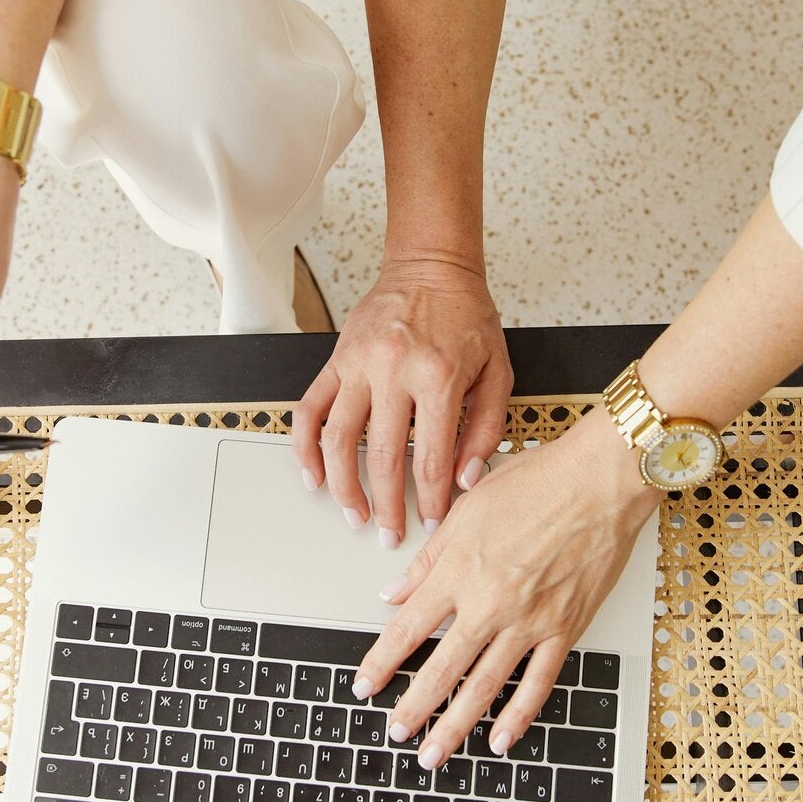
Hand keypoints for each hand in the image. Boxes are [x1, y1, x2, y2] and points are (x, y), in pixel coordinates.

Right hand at [292, 257, 511, 547]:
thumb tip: (467, 479)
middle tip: (389, 533)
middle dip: (386, 506)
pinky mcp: (336, 359)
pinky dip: (305, 446)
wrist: (432, 268)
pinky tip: (312, 474)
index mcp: (438, 377)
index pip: (432, 459)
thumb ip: (485, 428)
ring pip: (338, 440)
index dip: (431, 501)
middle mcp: (394, 371)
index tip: (430, 523)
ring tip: (352, 513)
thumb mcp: (497, 371)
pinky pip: (309, 408)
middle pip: (383, 458)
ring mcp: (358, 365)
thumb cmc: (467, 318)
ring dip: (343, 486)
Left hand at [348, 407, 658, 766]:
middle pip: (440, 669)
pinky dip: (518, 715)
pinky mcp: (565, 629)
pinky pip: (537, 683)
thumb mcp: (466, 509)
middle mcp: (489, 603)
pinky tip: (500, 738)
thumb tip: (395, 592)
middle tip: (395, 732)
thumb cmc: (538, 482)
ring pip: (483, 687)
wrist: (600, 481)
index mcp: (459, 572)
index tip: (364, 685)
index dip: (381, 662)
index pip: (406, 629)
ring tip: (434, 753)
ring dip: (454, 725)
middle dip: (412, 708)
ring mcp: (529, 622)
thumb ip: (428, 559)